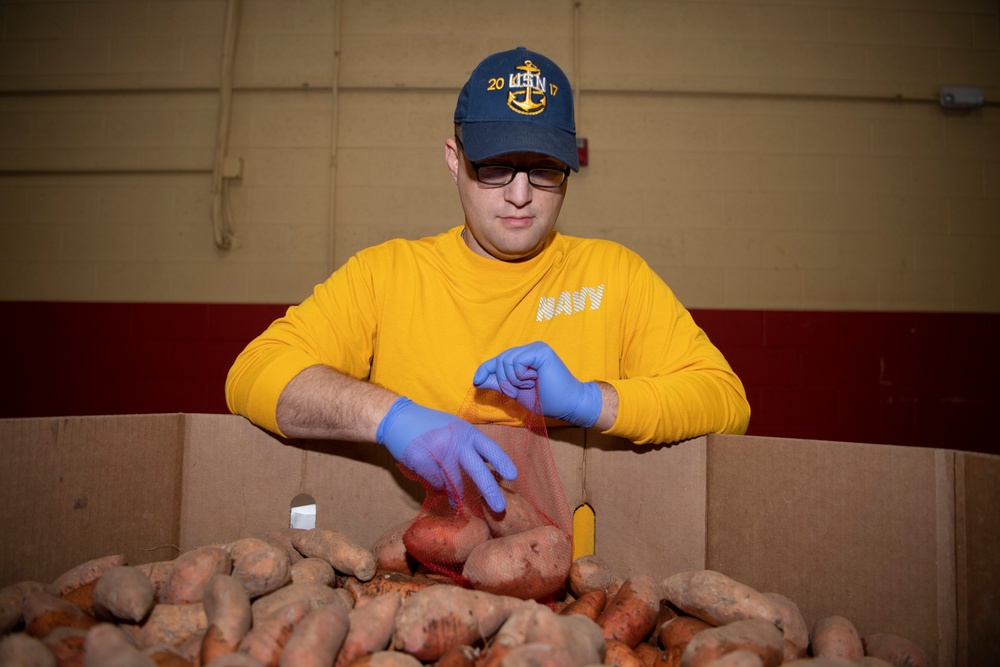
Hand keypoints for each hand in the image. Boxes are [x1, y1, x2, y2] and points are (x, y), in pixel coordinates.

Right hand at [376, 397, 516, 512]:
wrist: (398, 418)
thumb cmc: (430, 426)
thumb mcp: (456, 429)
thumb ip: (470, 446)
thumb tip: (489, 467)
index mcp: (467, 432)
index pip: (490, 448)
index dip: (502, 462)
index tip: (513, 476)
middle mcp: (456, 441)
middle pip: (477, 469)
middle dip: (490, 490)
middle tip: (499, 507)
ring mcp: (438, 452)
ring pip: (453, 482)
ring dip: (455, 494)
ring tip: (455, 502)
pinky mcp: (422, 462)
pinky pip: (435, 483)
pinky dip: (436, 485)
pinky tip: (431, 477)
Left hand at [472, 341, 601, 427]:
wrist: (567, 405)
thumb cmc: (545, 400)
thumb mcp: (515, 392)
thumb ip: (498, 383)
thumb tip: (477, 380)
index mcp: (524, 358)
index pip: (498, 360)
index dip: (485, 369)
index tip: (476, 382)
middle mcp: (529, 349)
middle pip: (499, 360)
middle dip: (504, 381)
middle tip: (517, 391)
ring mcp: (535, 348)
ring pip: (506, 360)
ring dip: (513, 380)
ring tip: (529, 385)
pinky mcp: (540, 350)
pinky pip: (516, 361)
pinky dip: (520, 376)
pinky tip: (534, 379)